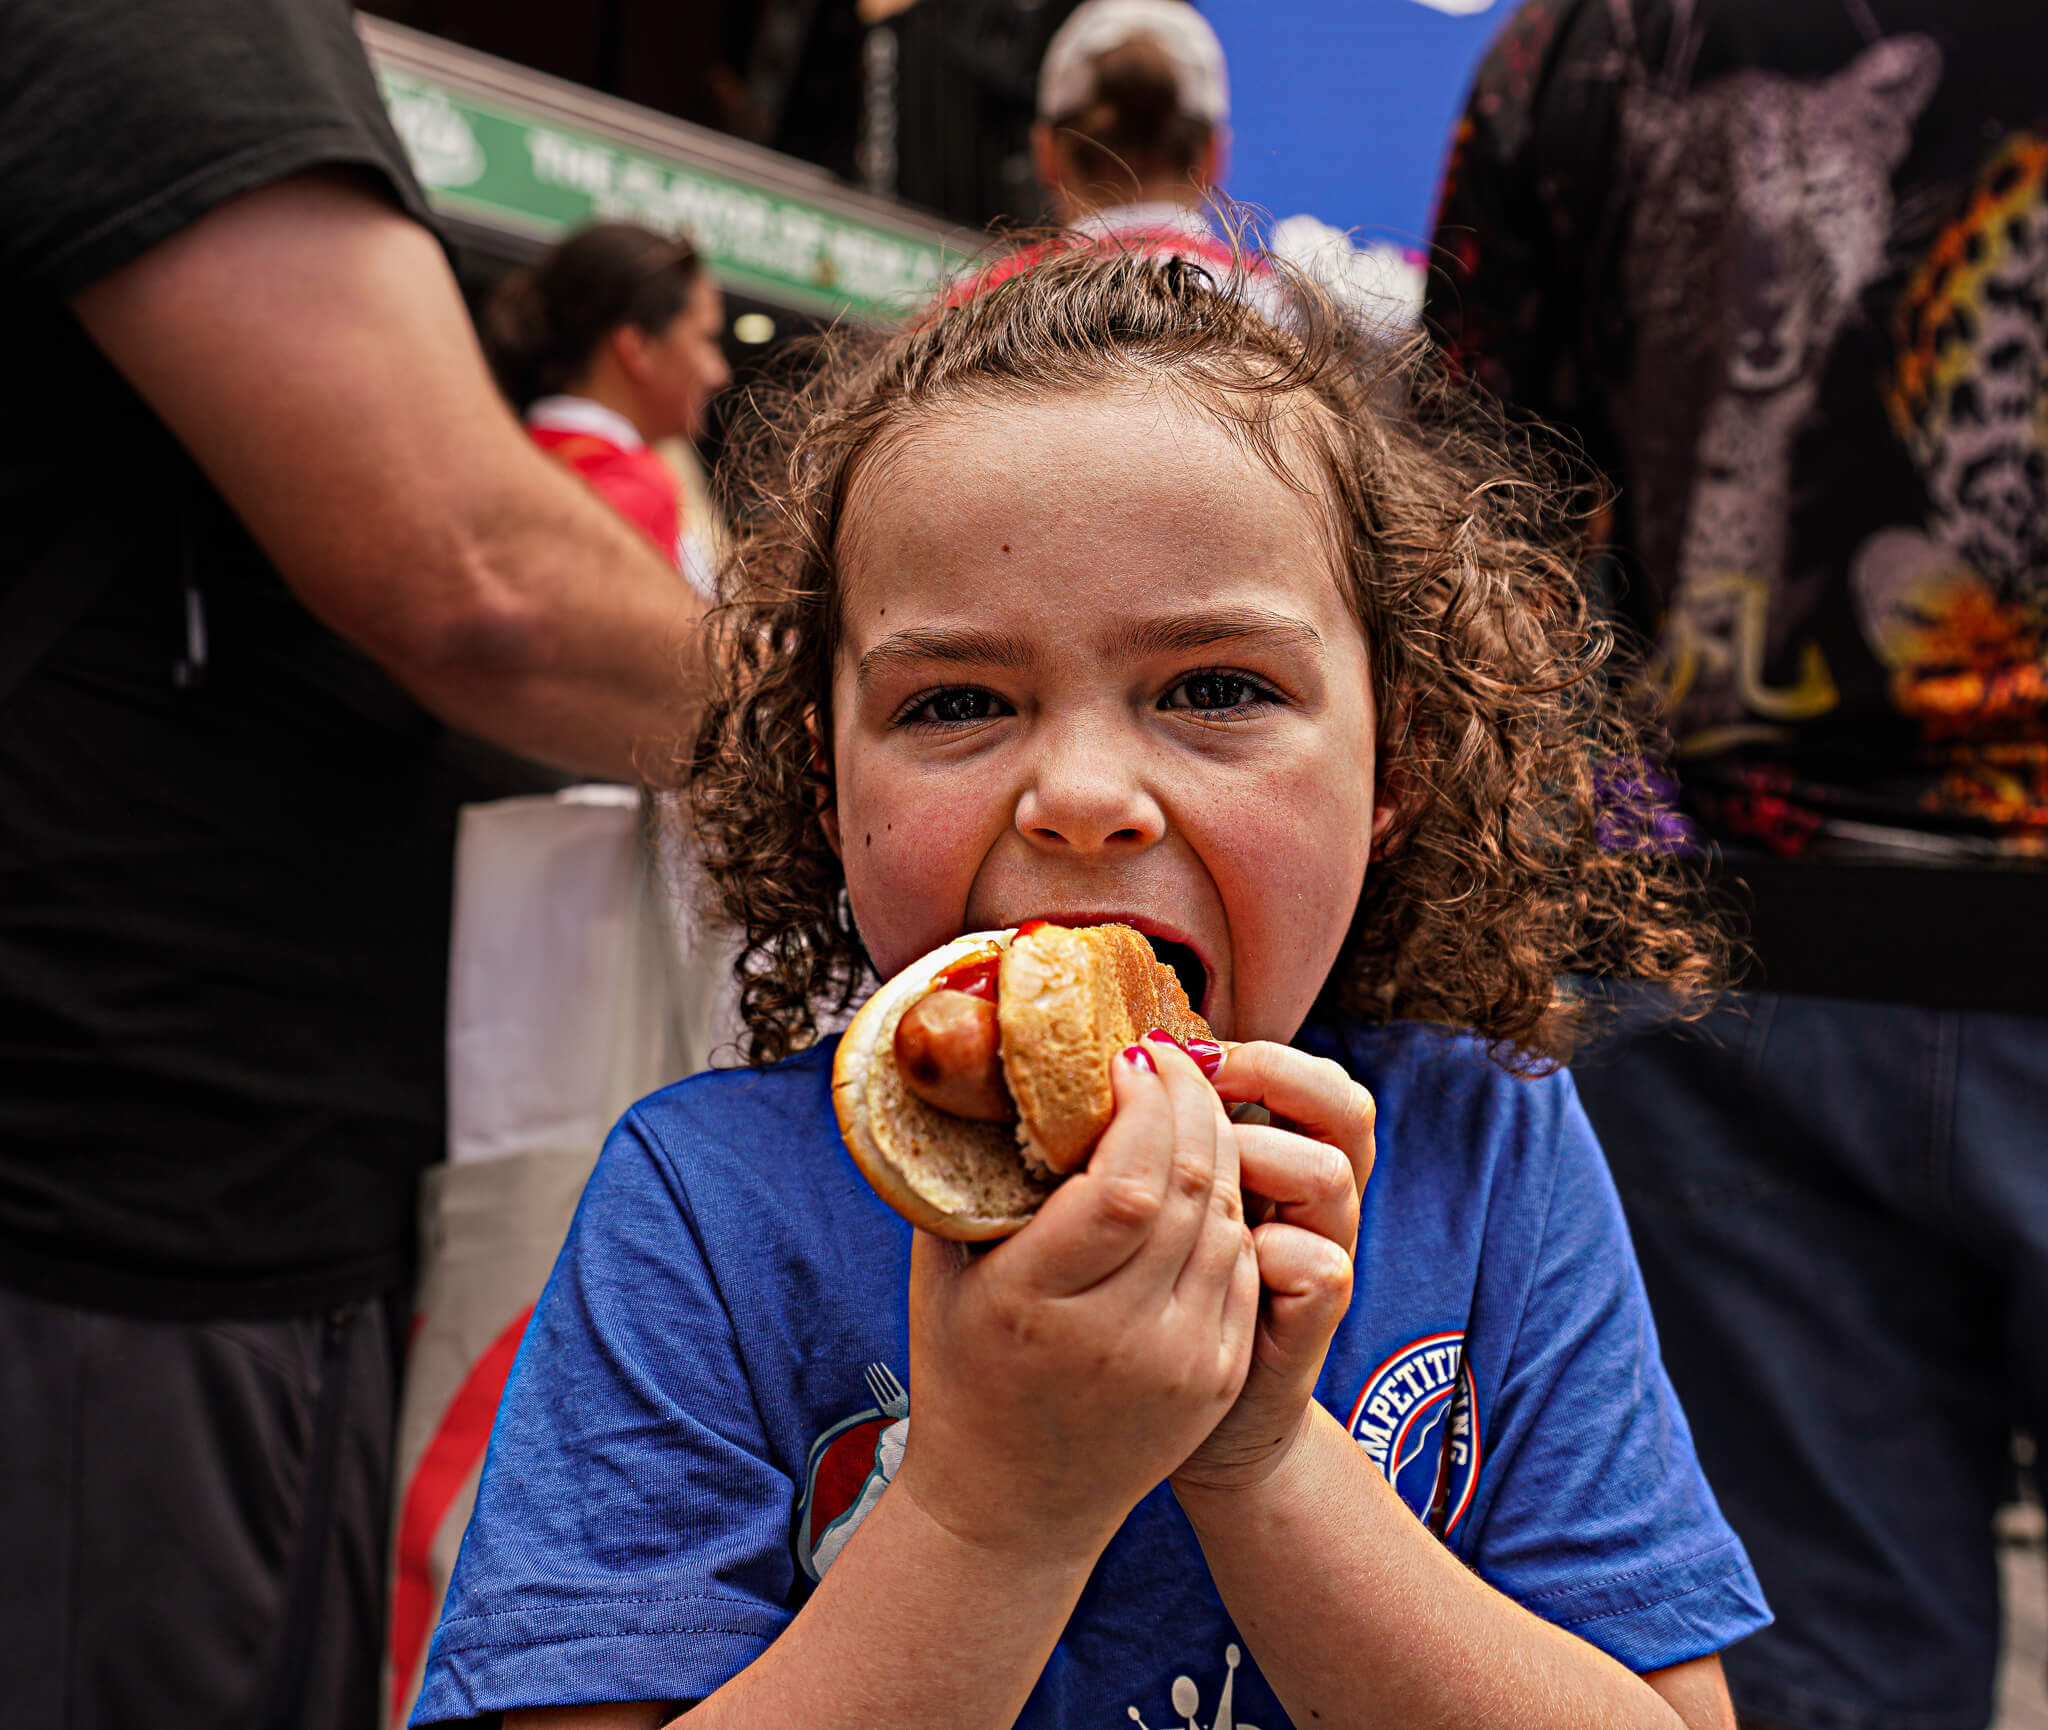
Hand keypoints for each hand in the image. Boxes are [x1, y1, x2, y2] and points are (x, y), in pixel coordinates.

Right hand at [895, 1041, 1260, 1562]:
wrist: (1011, 1503)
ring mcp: (1179, 1362)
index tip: (1127, 1058)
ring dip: (1215, 1146)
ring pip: (1227, 1218)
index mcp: (1036, 1303)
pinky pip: (1241, 1264)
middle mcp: (1118, 1337)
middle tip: (1165, 1059)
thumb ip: (971, 1175)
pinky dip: (1227, 1208)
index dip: (1143, 1106)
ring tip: (1184, 1106)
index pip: (1126, 1182)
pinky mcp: (1216, 1376)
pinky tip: (1200, 1177)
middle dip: (1187, 1102)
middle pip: (1189, 1187)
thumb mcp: (944, 1269)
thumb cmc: (963, 1370)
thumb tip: (997, 1071)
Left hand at [1170, 1042, 1373, 1496]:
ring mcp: (1323, 1255)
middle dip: (1273, 1076)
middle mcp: (1317, 1199)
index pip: (1313, 1076)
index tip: (1180, 1055)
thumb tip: (1093, 1064)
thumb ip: (1151, 1141)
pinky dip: (1266, 1251)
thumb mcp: (1155, 1203)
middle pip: (1344, 1105)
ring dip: (1256, 1158)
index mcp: (1286, 1156)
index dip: (1259, 1053)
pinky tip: (1206, 1260)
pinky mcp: (1313, 1319)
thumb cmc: (1153, 1293)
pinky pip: (1318, 1265)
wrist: (1193, 1419)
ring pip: (1327, 1173)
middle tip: (1200, 1084)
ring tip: (1190, 1179)